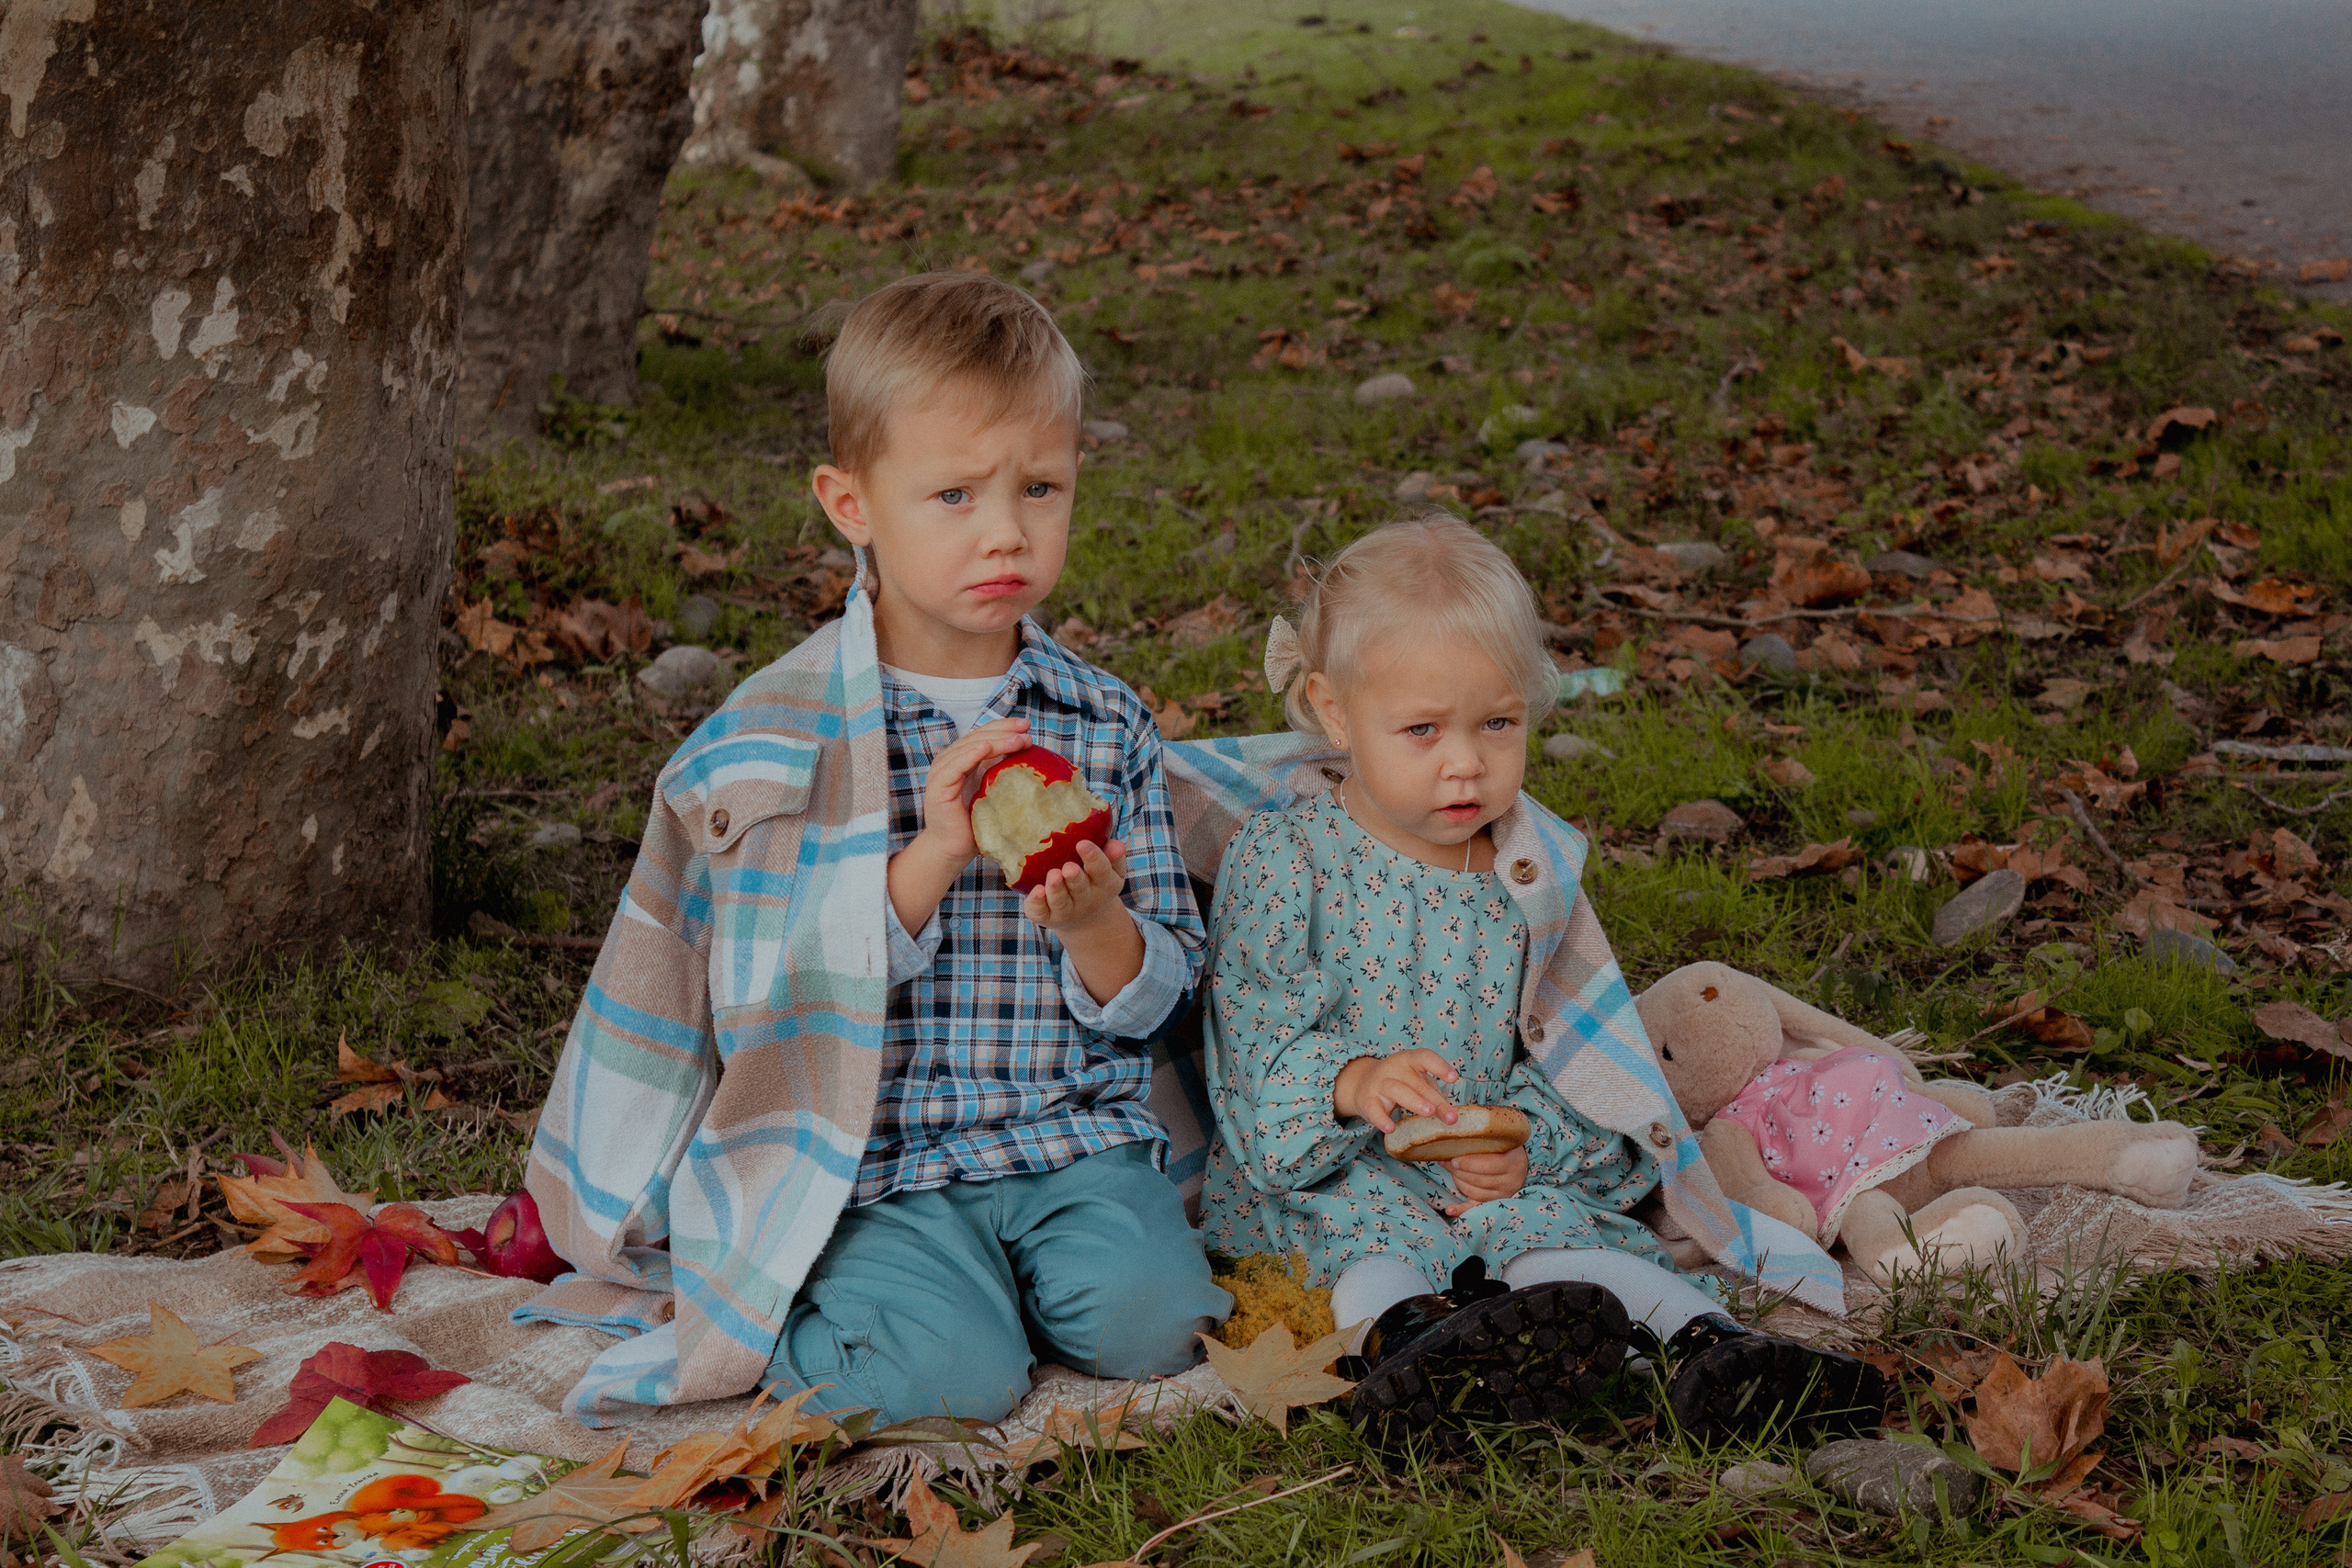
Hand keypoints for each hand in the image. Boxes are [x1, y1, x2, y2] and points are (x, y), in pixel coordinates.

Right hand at [910, 716, 1030, 865]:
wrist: (954, 849)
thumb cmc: (976, 824)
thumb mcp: (994, 791)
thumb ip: (1003, 772)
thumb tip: (1032, 757)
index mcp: (963, 759)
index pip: (984, 735)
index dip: (1004, 726)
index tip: (1027, 725)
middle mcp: (950, 761)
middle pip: (978, 737)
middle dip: (1004, 731)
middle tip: (1026, 730)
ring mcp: (942, 771)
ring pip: (970, 747)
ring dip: (995, 741)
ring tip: (1018, 740)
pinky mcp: (938, 786)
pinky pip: (956, 765)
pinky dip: (971, 754)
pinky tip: (987, 747)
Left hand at [1021, 837, 1128, 930]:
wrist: (1084, 918)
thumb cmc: (1095, 881)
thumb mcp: (1111, 870)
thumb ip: (1114, 856)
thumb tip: (1117, 844)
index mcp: (1104, 884)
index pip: (1102, 871)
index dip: (1094, 858)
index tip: (1082, 843)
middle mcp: (1085, 900)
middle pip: (1080, 888)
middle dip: (1075, 878)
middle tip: (1069, 867)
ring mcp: (1065, 910)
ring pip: (1060, 901)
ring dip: (1056, 889)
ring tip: (1054, 875)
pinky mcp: (1047, 917)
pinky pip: (1040, 912)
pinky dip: (1037, 903)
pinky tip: (1036, 891)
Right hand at [1333, 1048, 1460, 1134]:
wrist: (1361, 1084)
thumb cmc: (1399, 1082)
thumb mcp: (1417, 1083)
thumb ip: (1434, 1096)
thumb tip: (1452, 1116)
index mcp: (1408, 1060)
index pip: (1424, 1057)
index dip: (1439, 1066)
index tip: (1454, 1078)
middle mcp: (1393, 1068)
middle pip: (1415, 1082)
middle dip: (1433, 1099)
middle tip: (1450, 1116)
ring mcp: (1379, 1084)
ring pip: (1397, 1090)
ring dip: (1414, 1101)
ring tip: (1428, 1113)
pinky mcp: (1367, 1101)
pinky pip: (1374, 1109)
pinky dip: (1382, 1118)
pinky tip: (1391, 1128)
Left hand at [1440, 1146, 1527, 1216]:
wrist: (1518, 1162)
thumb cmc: (1505, 1147)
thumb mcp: (1501, 1139)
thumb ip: (1483, 1138)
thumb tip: (1453, 1142)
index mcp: (1514, 1162)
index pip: (1488, 1165)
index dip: (1468, 1163)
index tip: (1453, 1159)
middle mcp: (1511, 1181)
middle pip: (1478, 1179)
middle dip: (1458, 1171)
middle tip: (1447, 1161)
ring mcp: (1503, 1194)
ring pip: (1474, 1191)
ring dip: (1458, 1181)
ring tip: (1450, 1169)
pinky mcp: (1494, 1203)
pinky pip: (1476, 1207)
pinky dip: (1461, 1209)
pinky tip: (1450, 1209)